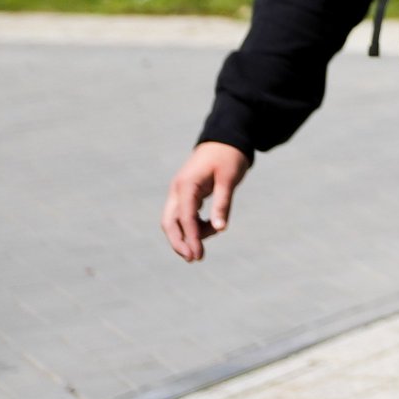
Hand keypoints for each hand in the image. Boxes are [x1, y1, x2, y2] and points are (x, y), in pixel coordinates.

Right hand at [162, 141, 251, 261]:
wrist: (225, 139)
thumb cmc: (229, 157)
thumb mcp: (229, 179)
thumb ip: (223, 203)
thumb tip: (220, 229)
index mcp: (186, 185)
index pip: (185, 217)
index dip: (191, 237)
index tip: (197, 255)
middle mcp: (178, 190)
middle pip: (170, 222)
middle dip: (180, 242)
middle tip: (195, 259)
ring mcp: (180, 192)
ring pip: (175, 220)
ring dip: (189, 234)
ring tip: (211, 237)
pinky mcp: (186, 194)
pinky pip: (184, 215)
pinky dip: (194, 225)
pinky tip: (209, 229)